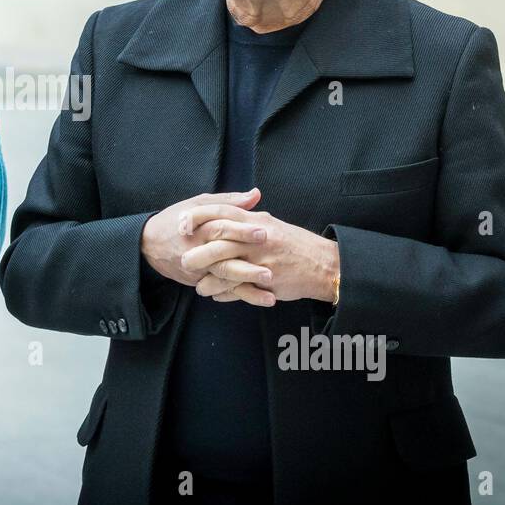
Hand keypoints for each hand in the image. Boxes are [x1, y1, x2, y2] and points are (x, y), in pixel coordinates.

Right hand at [141, 188, 266, 288]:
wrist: (147, 244)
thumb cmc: (176, 219)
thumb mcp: (198, 203)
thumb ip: (229, 201)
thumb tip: (256, 195)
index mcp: (197, 226)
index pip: (221, 227)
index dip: (242, 230)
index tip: (264, 232)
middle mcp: (196, 249)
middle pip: (223, 257)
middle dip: (247, 265)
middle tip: (271, 269)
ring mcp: (196, 268)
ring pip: (223, 278)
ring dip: (247, 285)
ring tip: (269, 290)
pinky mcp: (197, 281)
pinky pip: (220, 289)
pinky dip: (240, 295)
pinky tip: (259, 298)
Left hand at [180, 208, 339, 307]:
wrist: (323, 264)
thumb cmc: (293, 244)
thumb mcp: (270, 224)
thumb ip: (246, 216)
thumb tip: (224, 208)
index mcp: (255, 220)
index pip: (221, 213)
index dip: (198, 217)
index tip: (180, 224)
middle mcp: (257, 238)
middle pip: (220, 241)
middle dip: (198, 252)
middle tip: (183, 261)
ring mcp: (262, 260)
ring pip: (227, 269)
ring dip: (209, 279)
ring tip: (198, 286)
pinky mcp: (268, 281)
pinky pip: (240, 289)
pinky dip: (226, 294)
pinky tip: (216, 296)